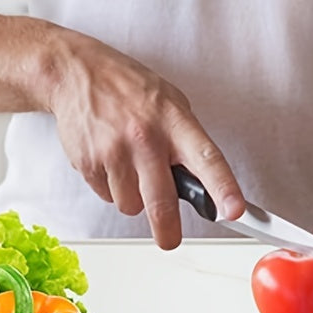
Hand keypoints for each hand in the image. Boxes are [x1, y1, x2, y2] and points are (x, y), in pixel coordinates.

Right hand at [42, 29, 244, 249]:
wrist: (77, 73)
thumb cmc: (128, 88)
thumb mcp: (169, 101)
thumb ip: (186, 139)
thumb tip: (203, 182)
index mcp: (174, 120)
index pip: (206, 158)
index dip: (223, 188)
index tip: (234, 211)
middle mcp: (145, 137)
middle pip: (162, 203)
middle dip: (168, 231)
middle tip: (170, 239)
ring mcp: (115, 151)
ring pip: (131, 205)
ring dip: (133, 197)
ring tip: (129, 166)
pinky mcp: (89, 163)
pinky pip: (107, 197)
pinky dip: (110, 187)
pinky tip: (109, 159)